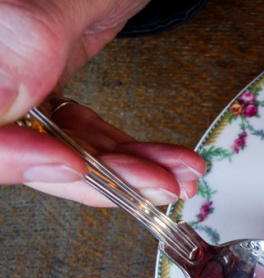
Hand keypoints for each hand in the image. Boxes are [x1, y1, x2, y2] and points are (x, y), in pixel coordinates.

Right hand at [0, 0, 203, 205]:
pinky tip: (164, 160)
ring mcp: (11, 77)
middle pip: (18, 146)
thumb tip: (2, 101)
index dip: (12, 156)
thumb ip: (25, 37)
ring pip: (56, 146)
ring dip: (126, 169)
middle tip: (152, 184)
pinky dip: (126, 150)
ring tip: (176, 175)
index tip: (69, 164)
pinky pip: (78, 132)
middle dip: (94, 173)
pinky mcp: (44, 85)